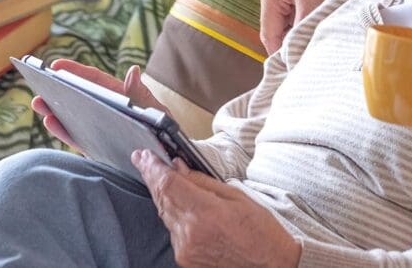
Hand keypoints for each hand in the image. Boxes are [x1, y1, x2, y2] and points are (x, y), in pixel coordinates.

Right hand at [31, 61, 167, 150]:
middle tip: (39, 82)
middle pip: (79, 96)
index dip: (76, 71)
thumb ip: (141, 95)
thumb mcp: (156, 111)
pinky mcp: (95, 145)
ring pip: (72, 115)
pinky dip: (62, 130)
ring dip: (54, 108)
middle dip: (59, 89)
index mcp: (120, 96)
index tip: (57, 65)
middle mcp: (105, 109)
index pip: (95, 80)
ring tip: (39, 102)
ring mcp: (98, 127)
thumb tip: (133, 70)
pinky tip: (50, 122)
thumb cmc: (163, 130)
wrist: (168, 159)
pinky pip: (75, 137)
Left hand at [134, 150, 301, 267]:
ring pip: (164, 213)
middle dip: (150, 176)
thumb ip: (203, 182)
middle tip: (142, 159)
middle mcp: (191, 233)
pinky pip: (172, 229)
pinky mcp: (184, 258)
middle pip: (161, 198)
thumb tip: (179, 167)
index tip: (145, 155)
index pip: (169, 185)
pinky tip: (173, 200)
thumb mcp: (237, 196)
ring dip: (159, 193)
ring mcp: (185, 248)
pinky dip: (171, 212)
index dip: (154, 168)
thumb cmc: (260, 230)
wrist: (269, 265)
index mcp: (207, 213)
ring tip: (155, 175)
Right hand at [259, 0, 337, 52]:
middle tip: (310, 56)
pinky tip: (323, 25)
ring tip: (319, 42)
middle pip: (280, 31)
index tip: (296, 67)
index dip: (281, 54)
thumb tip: (298, 50)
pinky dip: (311, 20)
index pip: (269, 36)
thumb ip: (303, 24)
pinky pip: (302, 12)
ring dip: (304, 31)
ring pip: (292, 22)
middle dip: (294, 43)